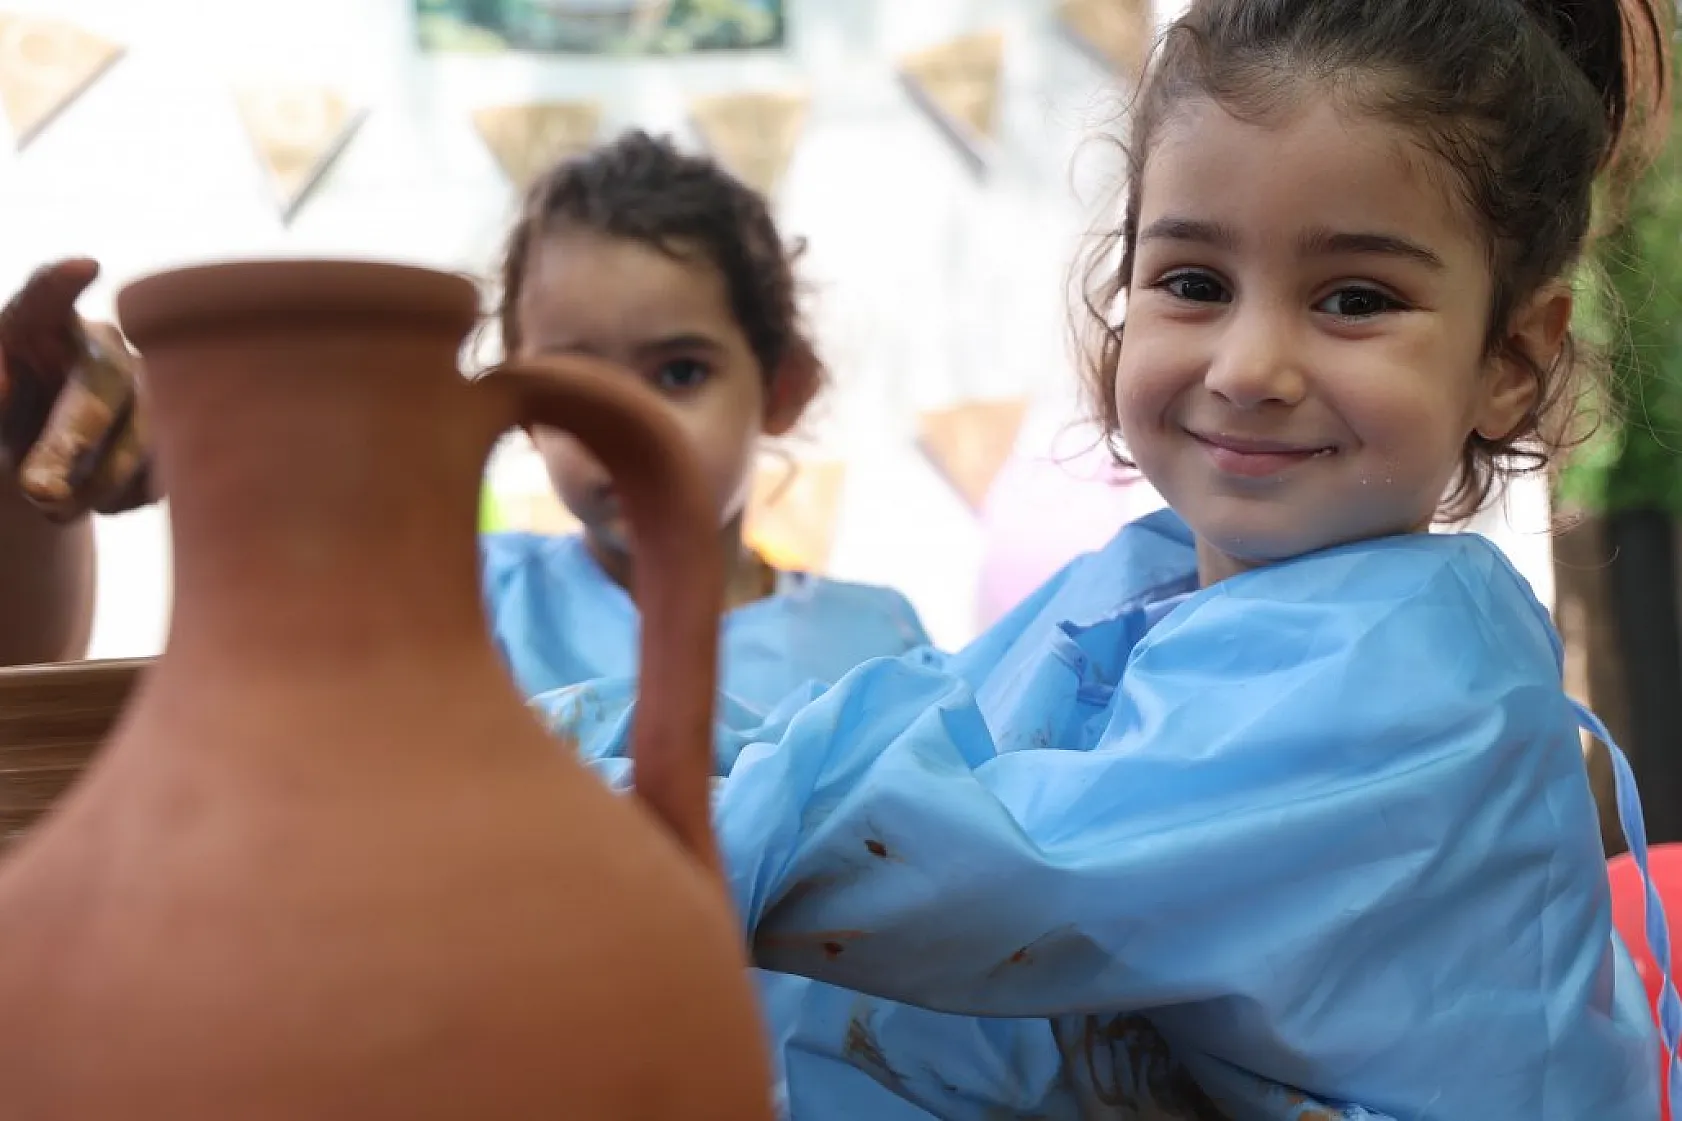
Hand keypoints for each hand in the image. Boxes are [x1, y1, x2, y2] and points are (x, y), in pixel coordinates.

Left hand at [0, 259, 151, 520]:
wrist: (45, 457)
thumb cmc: (9, 411)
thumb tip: (1, 390)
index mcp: (44, 327)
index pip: (45, 297)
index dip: (61, 282)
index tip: (84, 266)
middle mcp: (107, 351)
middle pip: (101, 388)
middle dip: (69, 442)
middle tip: (36, 490)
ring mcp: (151, 392)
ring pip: (137, 441)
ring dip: (91, 486)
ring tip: (49, 510)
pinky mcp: (175, 439)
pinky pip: (155, 476)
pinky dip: (119, 499)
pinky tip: (93, 497)